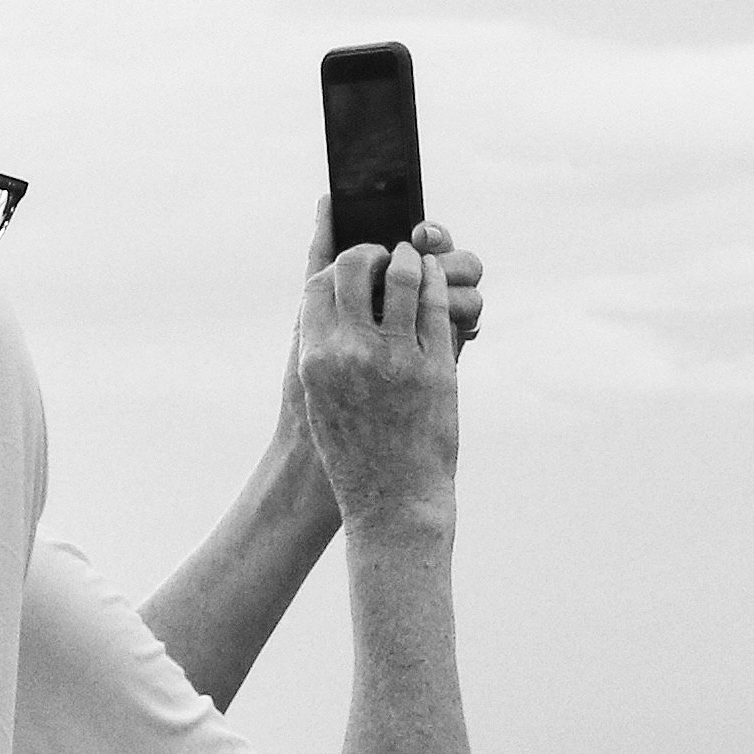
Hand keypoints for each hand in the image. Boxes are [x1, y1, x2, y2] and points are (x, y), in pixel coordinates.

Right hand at [293, 224, 469, 537]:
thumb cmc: (352, 451)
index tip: (354, 262)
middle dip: (372, 251)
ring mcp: (395, 357)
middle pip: (357, 267)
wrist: (391, 501)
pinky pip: (436, 306)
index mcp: (316, 358)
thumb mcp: (321, 396)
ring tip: (416, 259)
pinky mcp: (435, 367)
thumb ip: (322, 348)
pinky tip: (437, 279)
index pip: (319, 283)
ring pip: (404, 277)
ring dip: (411, 259)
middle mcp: (352, 352)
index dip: (338, 264)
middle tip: (386, 254)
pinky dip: (437, 283)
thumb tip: (330, 304)